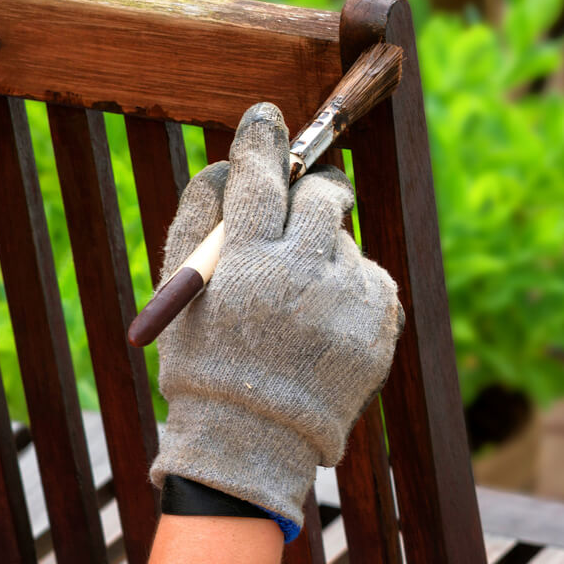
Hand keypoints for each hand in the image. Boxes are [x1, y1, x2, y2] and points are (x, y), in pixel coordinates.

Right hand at [148, 102, 403, 531]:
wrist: (254, 442)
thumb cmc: (207, 363)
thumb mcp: (182, 295)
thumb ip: (198, 221)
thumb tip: (226, 166)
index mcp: (245, 264)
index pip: (260, 177)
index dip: (263, 142)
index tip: (267, 121)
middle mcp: (302, 274)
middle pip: (323, 195)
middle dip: (312, 191)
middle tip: (301, 206)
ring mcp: (348, 300)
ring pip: (346, 239)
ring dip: (325, 251)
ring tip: (301, 298)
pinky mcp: (381, 323)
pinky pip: (372, 277)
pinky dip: (351, 287)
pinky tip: (325, 322)